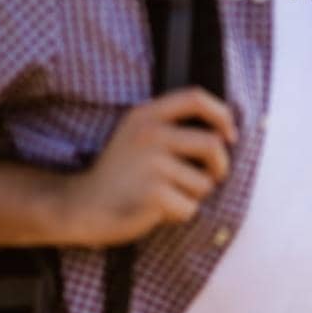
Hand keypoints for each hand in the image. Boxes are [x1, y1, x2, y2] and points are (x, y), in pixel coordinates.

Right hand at [59, 87, 234, 246]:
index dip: (222, 114)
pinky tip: (156, 211)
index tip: (229, 135)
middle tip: (211, 178)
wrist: (82, 206)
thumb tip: (226, 132)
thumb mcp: (138, 136)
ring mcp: (151, 163)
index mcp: (146, 115)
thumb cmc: (120, 174)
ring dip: (193, 196)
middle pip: (213, 144)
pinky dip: (180, 214)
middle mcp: (149, 134)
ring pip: (204, 183)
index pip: (195, 97)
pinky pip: (190, 207)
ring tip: (166, 195)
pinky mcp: (153, 193)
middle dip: (220, 166)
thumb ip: (172, 127)